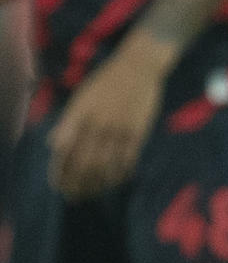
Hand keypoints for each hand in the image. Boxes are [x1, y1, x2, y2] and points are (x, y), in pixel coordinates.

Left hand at [49, 31, 174, 198]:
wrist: (139, 65)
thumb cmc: (106, 80)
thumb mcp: (81, 97)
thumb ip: (68, 121)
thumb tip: (54, 144)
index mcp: (79, 115)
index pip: (64, 151)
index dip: (60, 172)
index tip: (59, 186)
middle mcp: (96, 124)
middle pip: (84, 162)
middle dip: (78, 184)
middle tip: (75, 196)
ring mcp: (118, 128)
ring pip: (105, 164)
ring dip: (98, 183)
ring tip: (93, 193)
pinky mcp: (138, 130)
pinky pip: (128, 158)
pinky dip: (122, 172)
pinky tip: (117, 180)